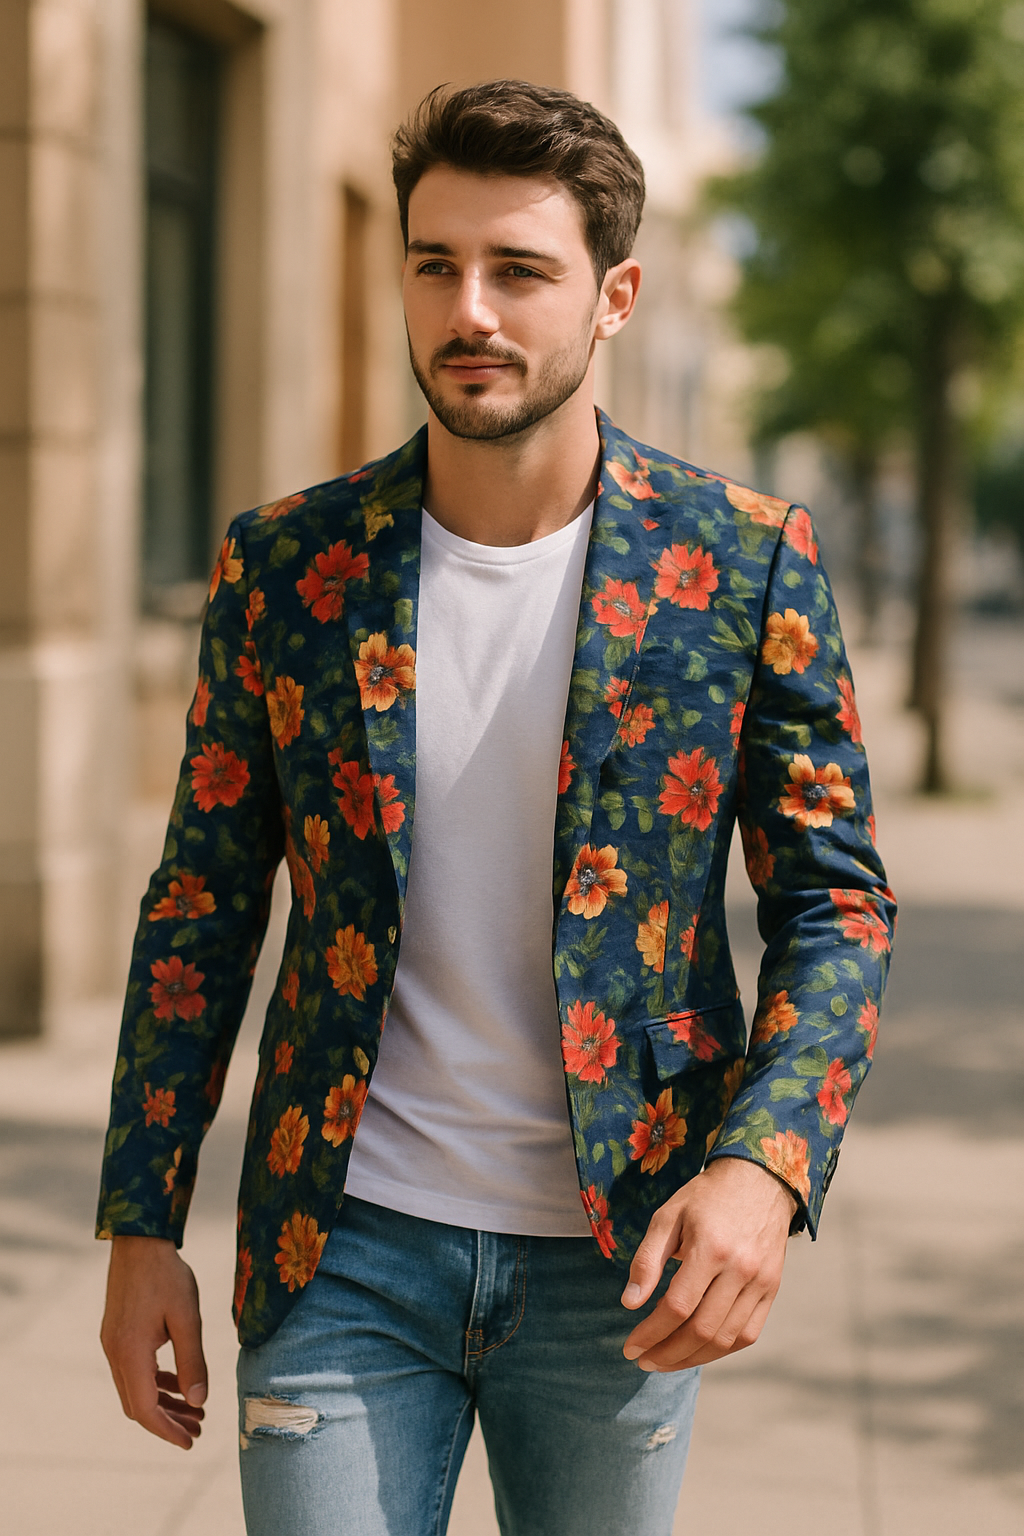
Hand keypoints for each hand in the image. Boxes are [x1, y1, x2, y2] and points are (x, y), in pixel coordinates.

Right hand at [100, 1235, 207, 1448]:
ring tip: (195, 1410)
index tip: (191, 1442)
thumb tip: (199, 1401)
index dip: (168, 1431)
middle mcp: (115, 1354)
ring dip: (163, 1403)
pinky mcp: (117, 1335)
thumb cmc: (167, 1275)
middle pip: (137, 1405)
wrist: (140, 1241)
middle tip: (199, 1428)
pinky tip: (178, 1382)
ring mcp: (113, 1345)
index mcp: (130, 1353)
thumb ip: (192, 1361)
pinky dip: (155, 1383)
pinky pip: (134, 1371)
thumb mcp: (188, 1318)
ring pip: (135, 1390)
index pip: (145, 1409)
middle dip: (168, 1421)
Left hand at [621, 1155, 796, 1371]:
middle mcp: (740, 1269)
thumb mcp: (668, 1216)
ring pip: (725, 1339)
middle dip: (667, 1353)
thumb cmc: (706, 1198)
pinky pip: (748, 1334)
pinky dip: (721, 1350)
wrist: (759, 1181)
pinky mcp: (772, 1289)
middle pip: (701, 1330)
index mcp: (711, 1248)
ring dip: (691, 1358)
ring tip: (665, 1361)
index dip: (650, 1333)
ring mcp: (760, 1282)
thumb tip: (629, 1303)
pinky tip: (697, 1351)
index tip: (630, 1346)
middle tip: (643, 1360)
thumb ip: (648, 1259)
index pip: (677, 1307)